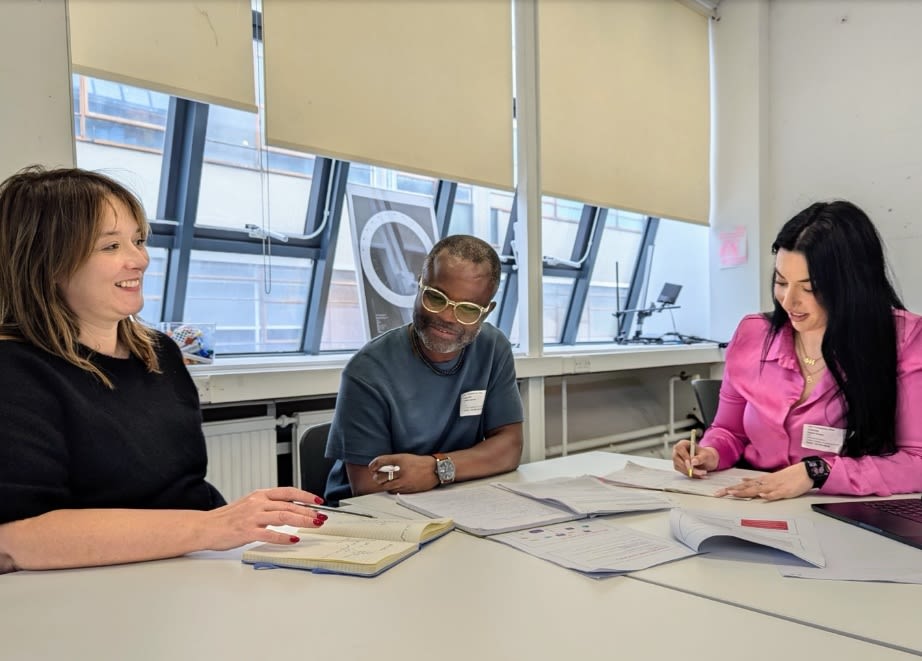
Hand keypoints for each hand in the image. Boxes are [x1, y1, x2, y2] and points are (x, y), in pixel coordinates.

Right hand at [203, 486, 327, 549]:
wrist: (205, 526)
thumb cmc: (227, 518)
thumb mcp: (250, 504)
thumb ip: (269, 505)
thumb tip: (291, 508)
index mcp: (260, 495)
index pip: (288, 491)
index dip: (305, 495)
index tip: (318, 501)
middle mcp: (257, 503)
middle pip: (289, 505)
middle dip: (308, 511)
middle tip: (321, 517)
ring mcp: (252, 517)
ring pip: (283, 516)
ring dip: (302, 521)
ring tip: (314, 525)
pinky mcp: (247, 532)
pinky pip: (269, 534)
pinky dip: (284, 537)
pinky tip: (294, 539)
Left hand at [369, 453, 438, 493]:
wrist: (435, 470)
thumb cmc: (420, 463)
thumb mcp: (405, 457)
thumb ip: (392, 461)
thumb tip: (380, 465)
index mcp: (400, 460)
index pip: (381, 461)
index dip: (373, 465)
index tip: (371, 467)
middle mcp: (401, 471)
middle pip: (381, 477)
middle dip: (376, 477)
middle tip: (376, 476)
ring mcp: (404, 481)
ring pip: (387, 486)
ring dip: (383, 484)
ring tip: (384, 481)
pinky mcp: (407, 489)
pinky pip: (395, 491)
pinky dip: (391, 488)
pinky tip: (393, 485)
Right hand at [672, 439, 718, 476]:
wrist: (706, 460)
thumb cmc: (706, 455)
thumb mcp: (706, 456)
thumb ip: (700, 458)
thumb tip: (692, 462)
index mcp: (683, 443)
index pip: (679, 448)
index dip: (684, 456)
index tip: (691, 464)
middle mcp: (677, 451)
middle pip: (677, 459)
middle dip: (688, 467)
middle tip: (701, 472)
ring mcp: (676, 459)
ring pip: (680, 467)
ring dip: (691, 472)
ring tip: (703, 473)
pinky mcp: (678, 466)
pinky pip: (682, 472)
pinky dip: (691, 474)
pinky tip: (699, 474)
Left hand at [715, 463, 812, 500]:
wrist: (805, 471)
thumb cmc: (788, 476)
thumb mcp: (769, 478)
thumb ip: (756, 481)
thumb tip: (742, 481)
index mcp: (762, 480)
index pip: (743, 485)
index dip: (731, 488)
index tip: (719, 492)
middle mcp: (766, 482)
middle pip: (746, 487)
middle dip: (732, 491)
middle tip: (719, 494)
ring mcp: (775, 486)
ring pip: (758, 489)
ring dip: (746, 492)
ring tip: (734, 493)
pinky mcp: (785, 491)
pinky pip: (776, 494)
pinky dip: (769, 495)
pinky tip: (762, 496)